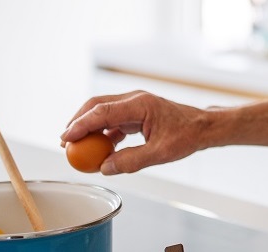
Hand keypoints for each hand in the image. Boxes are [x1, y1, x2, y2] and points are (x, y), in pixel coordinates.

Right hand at [60, 91, 219, 174]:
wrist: (202, 127)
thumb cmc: (187, 135)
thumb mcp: (160, 153)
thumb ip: (131, 160)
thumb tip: (105, 167)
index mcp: (139, 104)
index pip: (102, 111)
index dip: (81, 125)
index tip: (66, 138)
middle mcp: (134, 100)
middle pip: (97, 106)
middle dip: (78, 122)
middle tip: (65, 142)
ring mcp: (134, 105)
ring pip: (102, 112)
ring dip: (89, 127)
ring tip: (77, 147)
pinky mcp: (136, 113)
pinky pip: (112, 120)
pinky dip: (102, 133)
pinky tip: (99, 149)